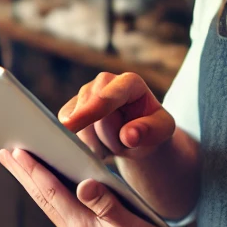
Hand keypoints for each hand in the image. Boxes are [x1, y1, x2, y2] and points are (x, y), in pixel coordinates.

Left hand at [0, 147, 206, 226]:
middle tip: (4, 152)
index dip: (34, 171)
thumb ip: (110, 207)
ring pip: (51, 206)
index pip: (53, 195)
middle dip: (24, 175)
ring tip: (19, 164)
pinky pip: (63, 213)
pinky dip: (52, 194)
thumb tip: (85, 184)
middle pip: (44, 200)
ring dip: (34, 183)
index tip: (16, 151)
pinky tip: (50, 184)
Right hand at [58, 72, 175, 161]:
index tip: (75, 122)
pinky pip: (65, 129)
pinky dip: (80, 143)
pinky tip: (97, 145)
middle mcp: (104, 82)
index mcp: (130, 82)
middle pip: (91, 110)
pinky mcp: (70, 108)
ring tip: (113, 144)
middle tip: (124, 144)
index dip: (94, 108)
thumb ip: (149, 131)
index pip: (111, 93)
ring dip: (95, 142)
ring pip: (76, 122)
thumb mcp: (161, 131)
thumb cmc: (150, 128)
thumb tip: (128, 136)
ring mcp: (85, 93)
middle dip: (106, 136)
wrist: (135, 134)